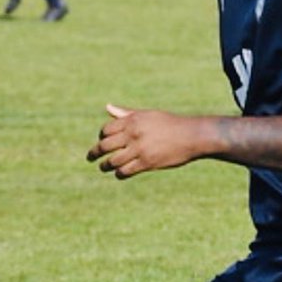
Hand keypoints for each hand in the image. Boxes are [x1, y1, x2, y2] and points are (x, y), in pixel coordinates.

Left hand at [87, 103, 205, 177]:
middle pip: (105, 145)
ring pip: (113, 161)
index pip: (106, 130)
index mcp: (132, 120)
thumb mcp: (147, 115)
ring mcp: (139, 149)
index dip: (101, 137)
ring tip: (104, 168)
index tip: (101, 142)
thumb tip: (107, 107)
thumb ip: (126, 114)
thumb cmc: (170, 124)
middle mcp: (133, 133)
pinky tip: (119, 174)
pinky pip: (125, 171)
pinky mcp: (146, 163)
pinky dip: (119, 174)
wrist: (191, 136)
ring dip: (105, 166)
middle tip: (90, 158)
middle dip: (95, 153)